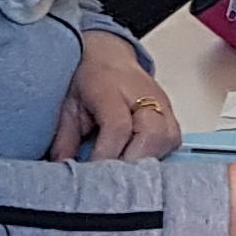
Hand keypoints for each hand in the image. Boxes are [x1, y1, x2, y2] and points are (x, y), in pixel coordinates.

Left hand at [51, 30, 183, 163]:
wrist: (108, 56)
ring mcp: (161, 103)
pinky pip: (173, 140)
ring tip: (126, 172)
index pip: (118, 126)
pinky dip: (158, 155)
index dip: (107, 153)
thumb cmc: (88, 78)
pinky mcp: (170, 114)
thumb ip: (65, 137)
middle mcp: (142, 94)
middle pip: (151, 134)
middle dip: (132, 162)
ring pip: (167, 139)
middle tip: (113, 180)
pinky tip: (139, 161)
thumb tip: (63, 167)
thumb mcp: (68, 105)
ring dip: (148, 160)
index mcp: (110, 88)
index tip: (94, 172)